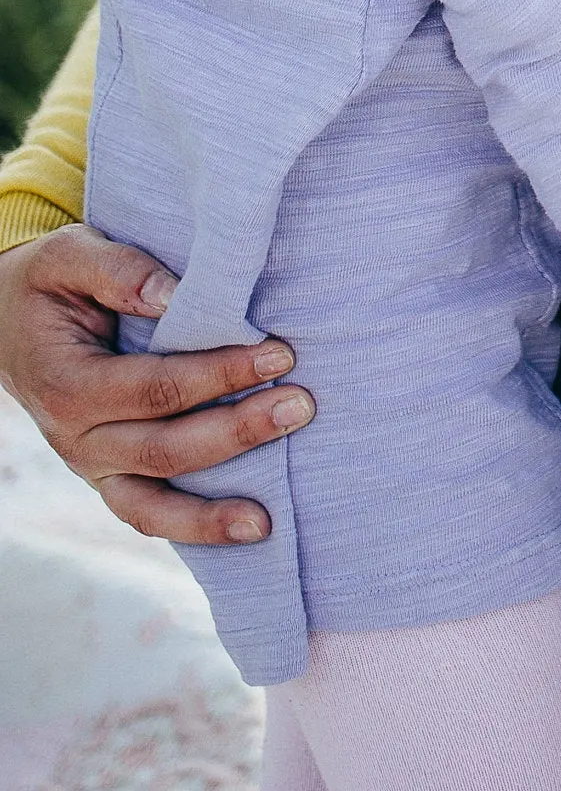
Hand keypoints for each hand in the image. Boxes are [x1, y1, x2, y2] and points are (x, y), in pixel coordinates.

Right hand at [0, 226, 314, 543]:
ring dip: (213, 512)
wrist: (9, 322)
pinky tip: (243, 534)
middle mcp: (75, 438)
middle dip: (237, 432)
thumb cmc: (51, 284)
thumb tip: (173, 293)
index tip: (279, 353)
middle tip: (300, 406)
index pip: (155, 387)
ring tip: (269, 520)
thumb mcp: (69, 256)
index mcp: (67, 384)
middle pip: (163, 449)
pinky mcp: (108, 479)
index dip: (219, 375)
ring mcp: (91, 467)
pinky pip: (147, 516)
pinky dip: (191, 530)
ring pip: (152, 505)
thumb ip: (118, 270)